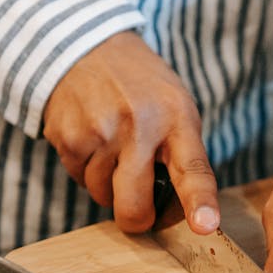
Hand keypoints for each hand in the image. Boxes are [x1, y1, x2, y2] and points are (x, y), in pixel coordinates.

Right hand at [43, 31, 219, 233]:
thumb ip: (184, 156)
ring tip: (114, 149)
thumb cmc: (141, 88)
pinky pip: (80, 181)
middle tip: (142, 204)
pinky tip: (94, 141)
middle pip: (134, 207)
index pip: (192, 170)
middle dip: (138, 217)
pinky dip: (88, 171)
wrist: (86, 47)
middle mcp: (137, 127)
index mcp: (176, 119)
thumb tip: (183, 214)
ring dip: (110, 186)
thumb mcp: (177, 107)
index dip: (199, 202)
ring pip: (103, 197)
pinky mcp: (67, 138)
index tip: (204, 225)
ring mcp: (98, 134)